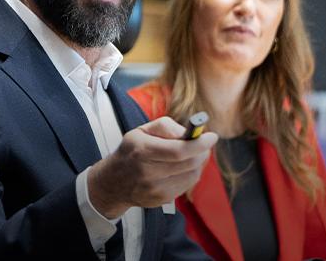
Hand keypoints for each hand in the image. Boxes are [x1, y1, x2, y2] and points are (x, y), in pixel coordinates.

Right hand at [87, 116, 216, 217]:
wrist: (114, 182)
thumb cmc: (131, 151)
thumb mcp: (141, 131)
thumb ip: (165, 126)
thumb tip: (187, 133)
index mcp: (142, 151)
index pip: (179, 150)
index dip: (199, 144)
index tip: (212, 136)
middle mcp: (148, 172)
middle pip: (189, 163)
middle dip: (202, 152)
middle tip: (205, 143)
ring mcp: (156, 189)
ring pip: (192, 175)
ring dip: (198, 163)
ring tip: (193, 154)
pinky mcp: (162, 199)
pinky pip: (187, 185)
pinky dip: (191, 173)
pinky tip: (184, 167)